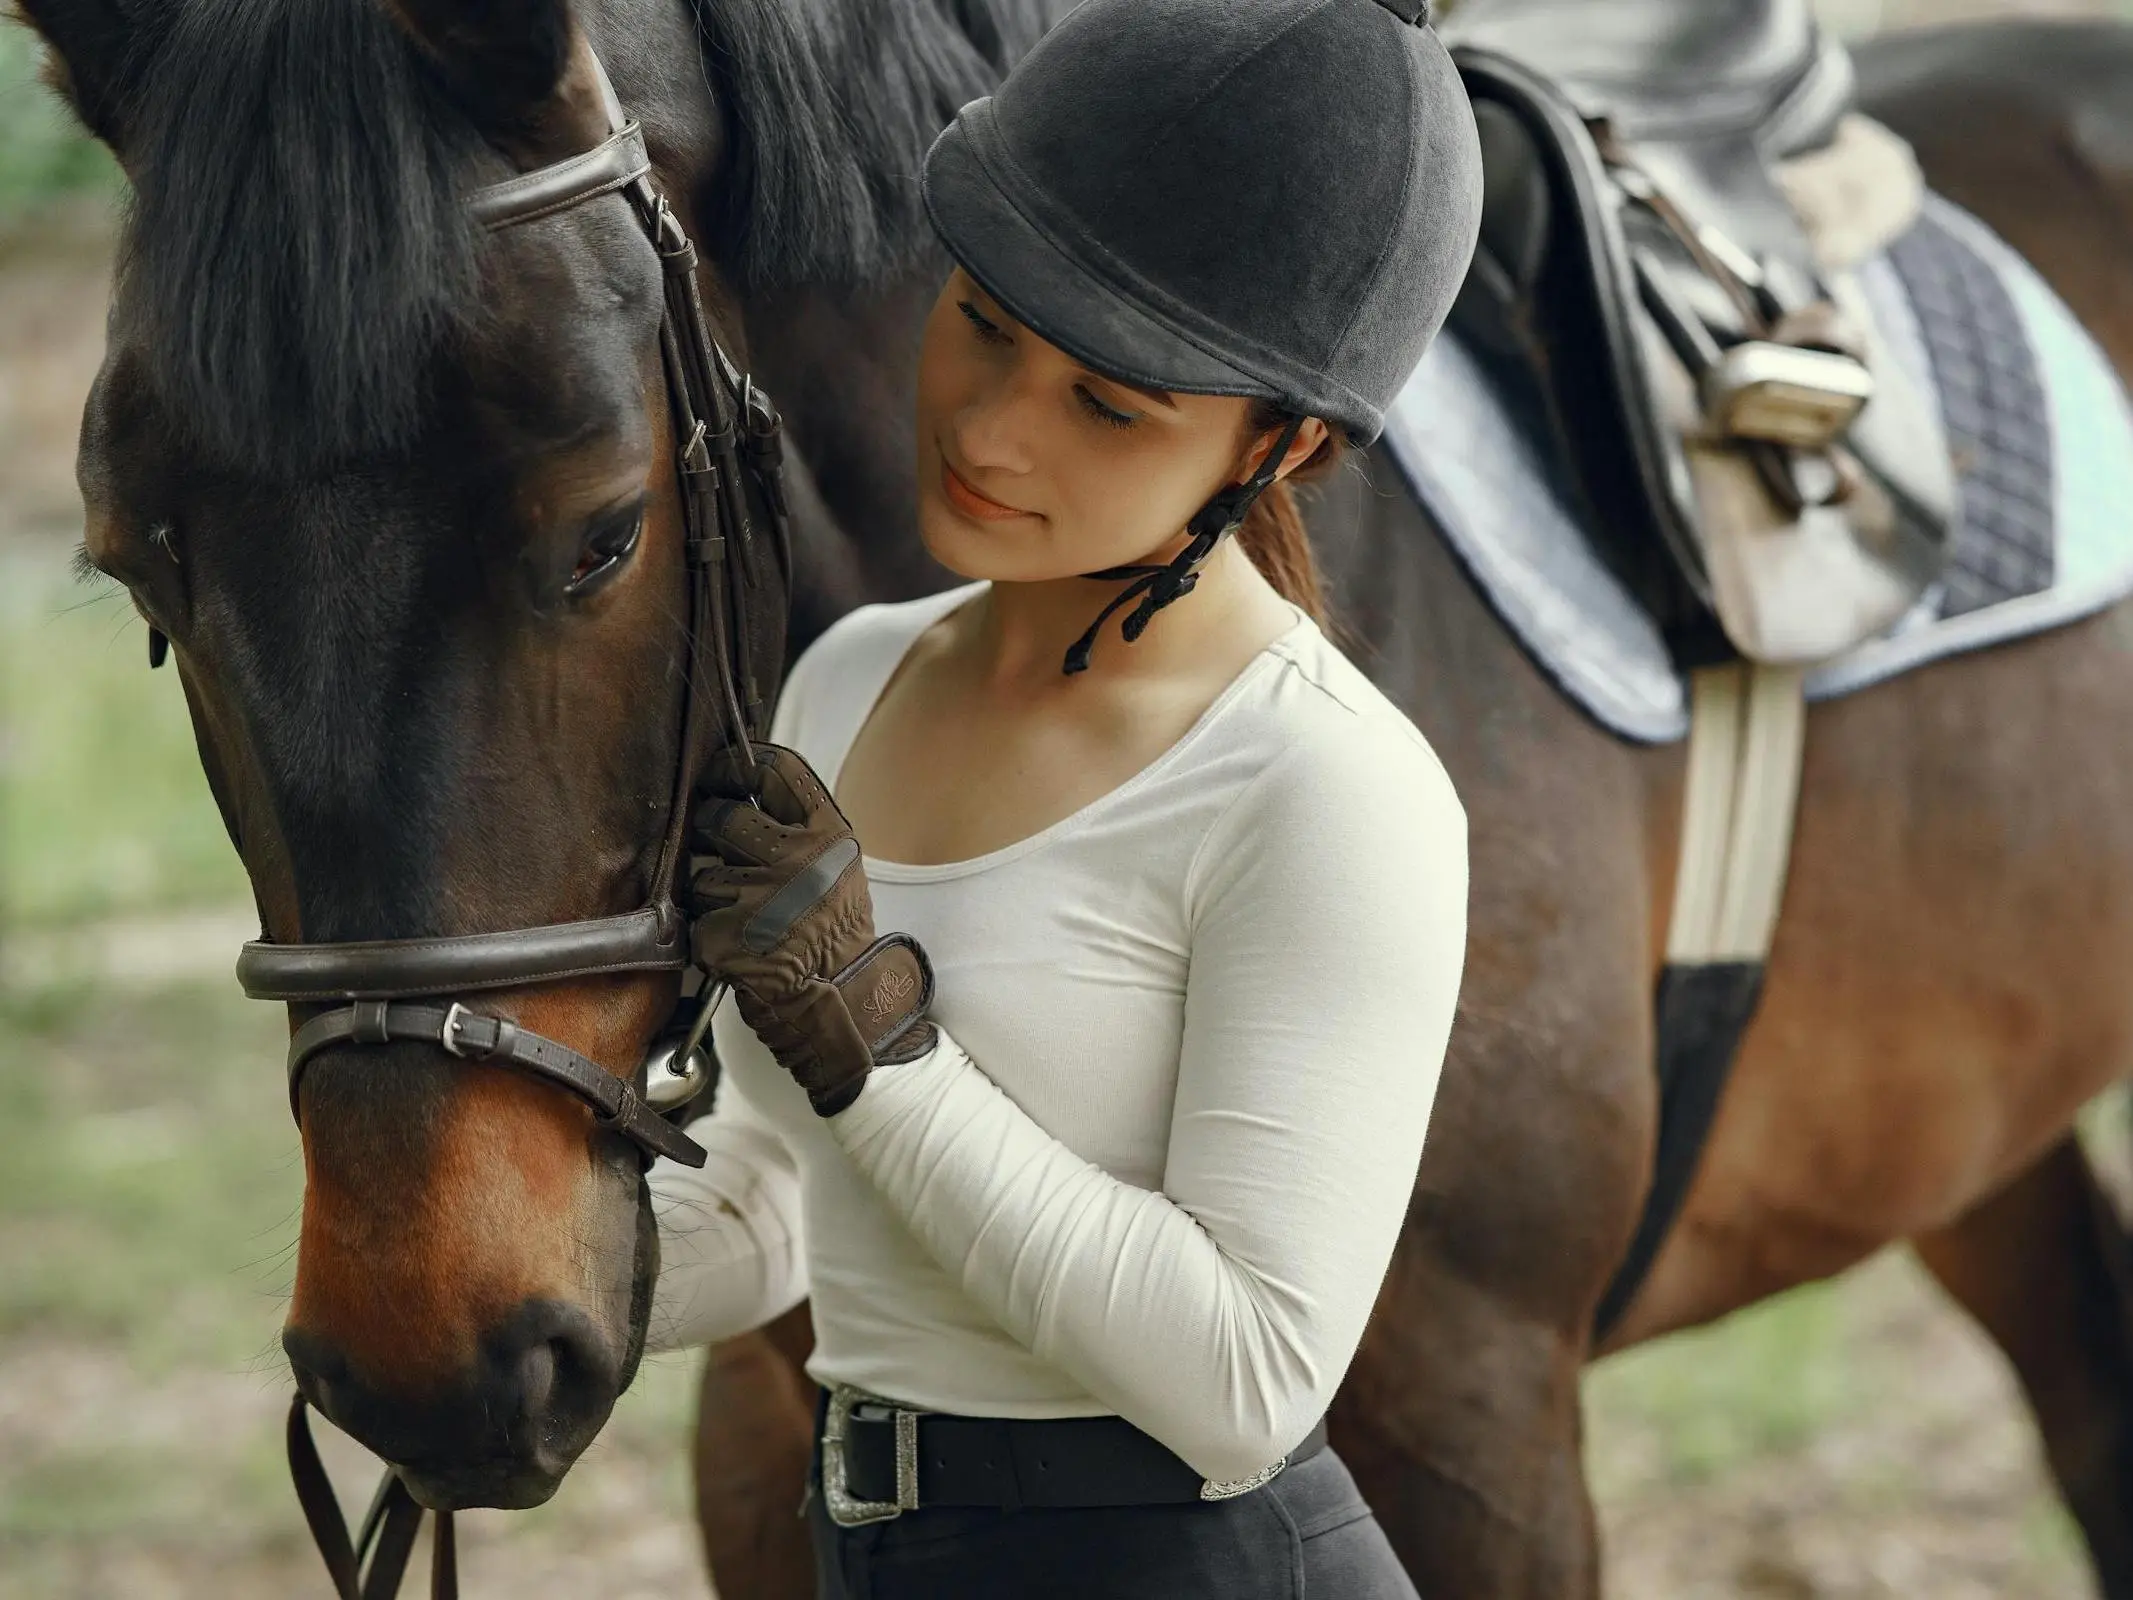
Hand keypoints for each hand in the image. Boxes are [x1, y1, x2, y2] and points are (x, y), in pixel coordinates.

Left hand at [685, 742, 935, 1114]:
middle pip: (721, 816)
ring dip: (711, 895)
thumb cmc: (833, 932)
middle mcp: (798, 860)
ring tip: (746, 917)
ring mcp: (761, 899)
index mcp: (829, 836)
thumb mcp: (836, 866)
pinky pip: (695, 918)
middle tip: (725, 855)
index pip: (774, 769)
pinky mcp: (727, 937)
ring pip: (701, 873)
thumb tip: (734, 789)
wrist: (842, 999)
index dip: (735, 765)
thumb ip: (797, 826)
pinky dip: (707, 934)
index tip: (720, 774)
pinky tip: (739, 946)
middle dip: (710, 832)